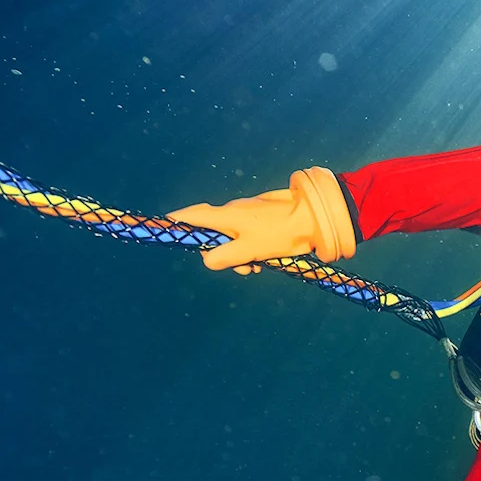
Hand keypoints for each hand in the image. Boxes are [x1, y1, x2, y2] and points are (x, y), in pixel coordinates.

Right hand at [168, 166, 355, 271]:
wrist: (314, 218)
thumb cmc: (281, 233)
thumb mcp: (250, 250)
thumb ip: (225, 257)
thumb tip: (207, 260)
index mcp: (226, 216)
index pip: (193, 215)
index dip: (178, 221)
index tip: (166, 225)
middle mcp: (234, 212)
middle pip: (214, 233)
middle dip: (220, 253)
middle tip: (240, 268)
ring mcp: (248, 214)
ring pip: (233, 238)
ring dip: (239, 255)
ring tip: (256, 267)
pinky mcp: (262, 219)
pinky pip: (248, 237)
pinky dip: (251, 250)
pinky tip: (264, 260)